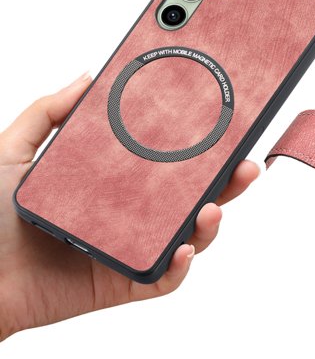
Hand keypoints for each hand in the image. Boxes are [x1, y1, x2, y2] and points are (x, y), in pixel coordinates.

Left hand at [0, 73, 259, 340]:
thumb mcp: (11, 151)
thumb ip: (46, 112)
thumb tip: (87, 76)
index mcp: (112, 182)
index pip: (167, 162)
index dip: (201, 146)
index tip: (226, 125)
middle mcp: (129, 214)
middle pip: (190, 196)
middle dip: (227, 181)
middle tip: (246, 162)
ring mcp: (129, 248)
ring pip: (187, 236)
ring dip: (211, 222)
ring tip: (213, 206)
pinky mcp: (121, 282)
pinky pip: (162, 278)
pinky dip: (180, 267)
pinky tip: (182, 247)